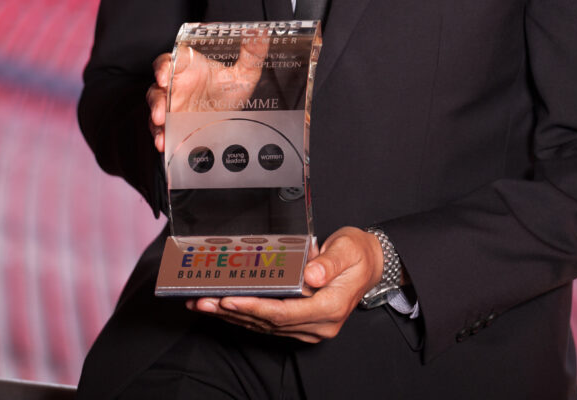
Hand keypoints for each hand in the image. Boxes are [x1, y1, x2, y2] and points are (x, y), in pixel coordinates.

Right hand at [146, 35, 268, 151]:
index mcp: (188, 67)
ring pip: (156, 109)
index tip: (164, 76)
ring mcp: (171, 106)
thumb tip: (260, 33)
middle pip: (158, 87)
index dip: (162, 67)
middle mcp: (176, 86)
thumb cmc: (229, 92)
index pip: (169, 61)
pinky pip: (160, 130)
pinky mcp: (171, 126)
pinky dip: (160, 136)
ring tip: (161, 125)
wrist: (230, 121)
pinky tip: (164, 142)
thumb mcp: (244, 74)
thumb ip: (252, 54)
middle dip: (157, 98)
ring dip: (156, 118)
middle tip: (161, 109)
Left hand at [186, 227, 383, 342]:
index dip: (256, 307)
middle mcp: (319, 324)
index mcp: (331, 307)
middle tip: (204, 301)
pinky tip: (225, 308)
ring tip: (205, 305)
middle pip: (270, 322)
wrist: (372, 264)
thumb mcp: (348, 249)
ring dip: (234, 316)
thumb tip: (310, 275)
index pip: (286, 313)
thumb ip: (329, 263)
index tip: (231, 298)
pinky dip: (246, 315)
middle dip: (234, 311)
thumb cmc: (358, 253)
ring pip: (266, 326)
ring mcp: (310, 326)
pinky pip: (270, 322)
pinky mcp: (302, 322)